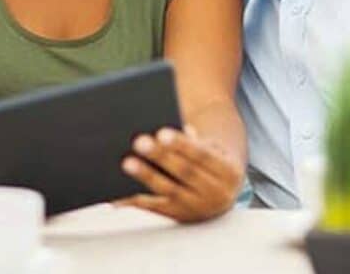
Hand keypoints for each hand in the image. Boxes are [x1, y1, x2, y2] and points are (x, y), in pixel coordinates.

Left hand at [118, 126, 242, 222]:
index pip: (202, 156)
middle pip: (185, 172)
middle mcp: (217, 194)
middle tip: (140, 141)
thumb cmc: (211, 162)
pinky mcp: (180, 217)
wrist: (223, 194)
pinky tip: (120, 192)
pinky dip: (137, 200)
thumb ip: (192, 141)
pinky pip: (156, 208)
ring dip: (147, 176)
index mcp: (229, 172)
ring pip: (169, 190)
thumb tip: (163, 133)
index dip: (182, 144)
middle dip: (161, 156)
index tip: (161, 133)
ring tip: (128, 162)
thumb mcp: (212, 149)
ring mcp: (198, 208)